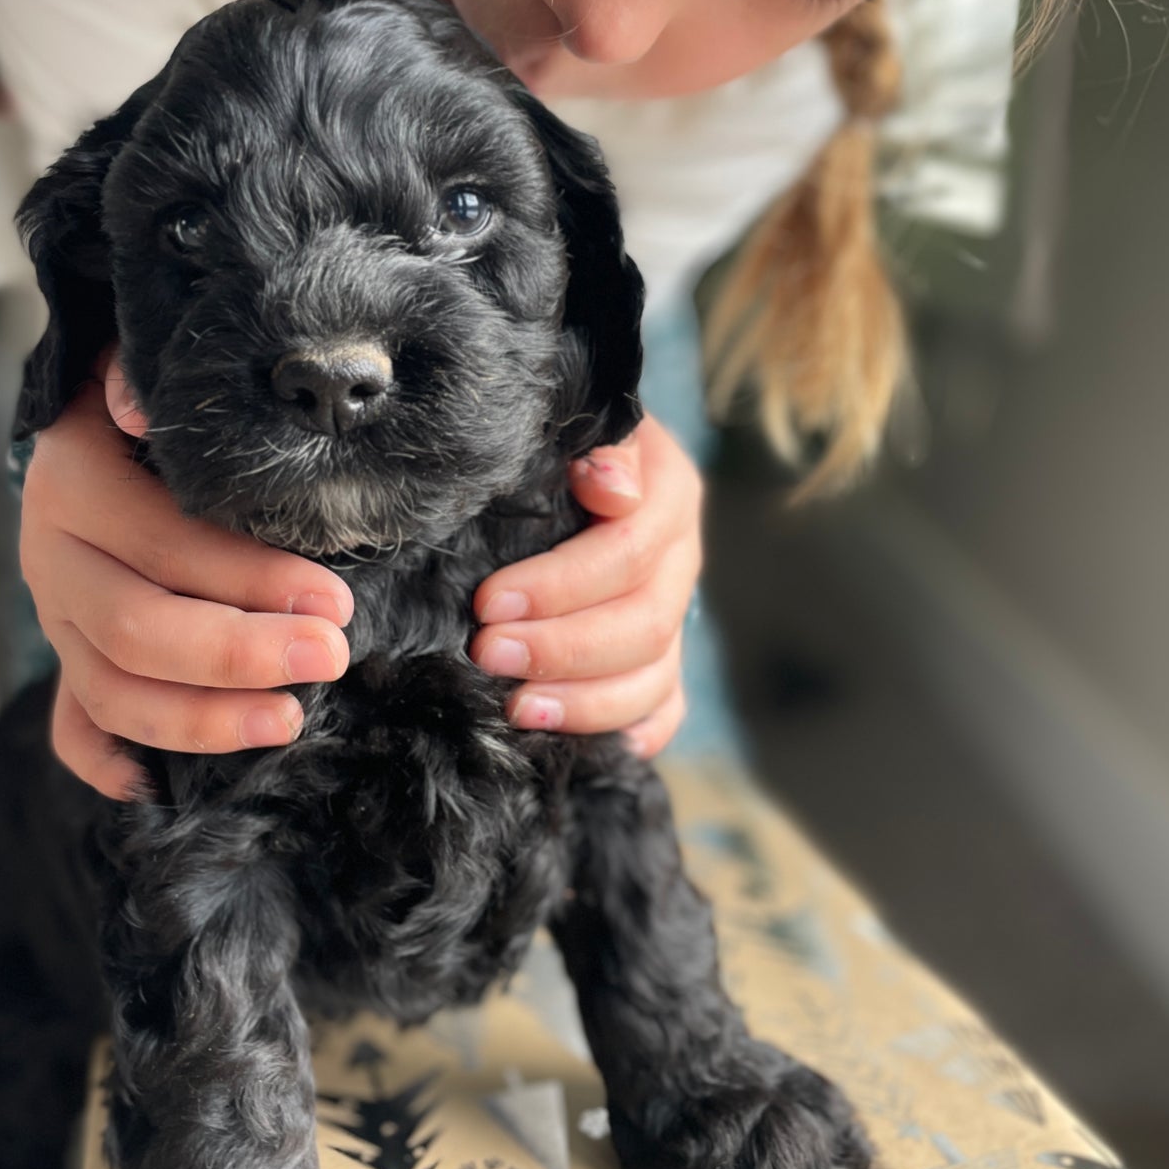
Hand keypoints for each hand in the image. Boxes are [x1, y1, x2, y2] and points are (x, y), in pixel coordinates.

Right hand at [20, 360, 351, 798]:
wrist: (95, 412)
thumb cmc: (159, 401)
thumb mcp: (154, 368)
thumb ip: (151, 383)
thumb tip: (143, 408)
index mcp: (74, 483)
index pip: (163, 545)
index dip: (249, 579)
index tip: (334, 600)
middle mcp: (52, 556)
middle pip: (136, 630)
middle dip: (239, 654)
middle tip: (328, 658)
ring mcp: (56, 616)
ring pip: (111, 692)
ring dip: (201, 720)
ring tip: (290, 720)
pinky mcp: (68, 654)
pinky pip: (74, 726)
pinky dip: (112, 763)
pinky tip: (162, 787)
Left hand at [469, 414, 700, 757]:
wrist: (568, 458)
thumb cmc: (555, 440)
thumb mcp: (572, 420)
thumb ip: (599, 445)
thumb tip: (612, 488)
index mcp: (668, 494)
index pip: (628, 553)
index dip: (559, 586)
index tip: (487, 603)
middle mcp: (681, 559)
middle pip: (644, 625)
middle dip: (561, 649)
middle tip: (487, 655)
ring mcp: (675, 613)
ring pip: (655, 677)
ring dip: (585, 703)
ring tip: (518, 710)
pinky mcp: (661, 657)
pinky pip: (663, 710)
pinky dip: (626, 732)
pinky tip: (580, 747)